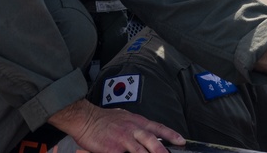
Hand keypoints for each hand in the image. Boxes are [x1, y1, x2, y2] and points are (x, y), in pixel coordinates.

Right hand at [48, 99, 185, 152]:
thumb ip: (134, 126)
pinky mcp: (113, 148)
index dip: (170, 134)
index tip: (181, 141)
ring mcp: (123, 139)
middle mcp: (132, 128)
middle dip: (163, 150)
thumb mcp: (123, 118)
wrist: (85, 118)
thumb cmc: (102, 119)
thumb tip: (143, 132)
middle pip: (152, 140)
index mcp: (136, 121)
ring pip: (141, 150)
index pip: (157, 128)